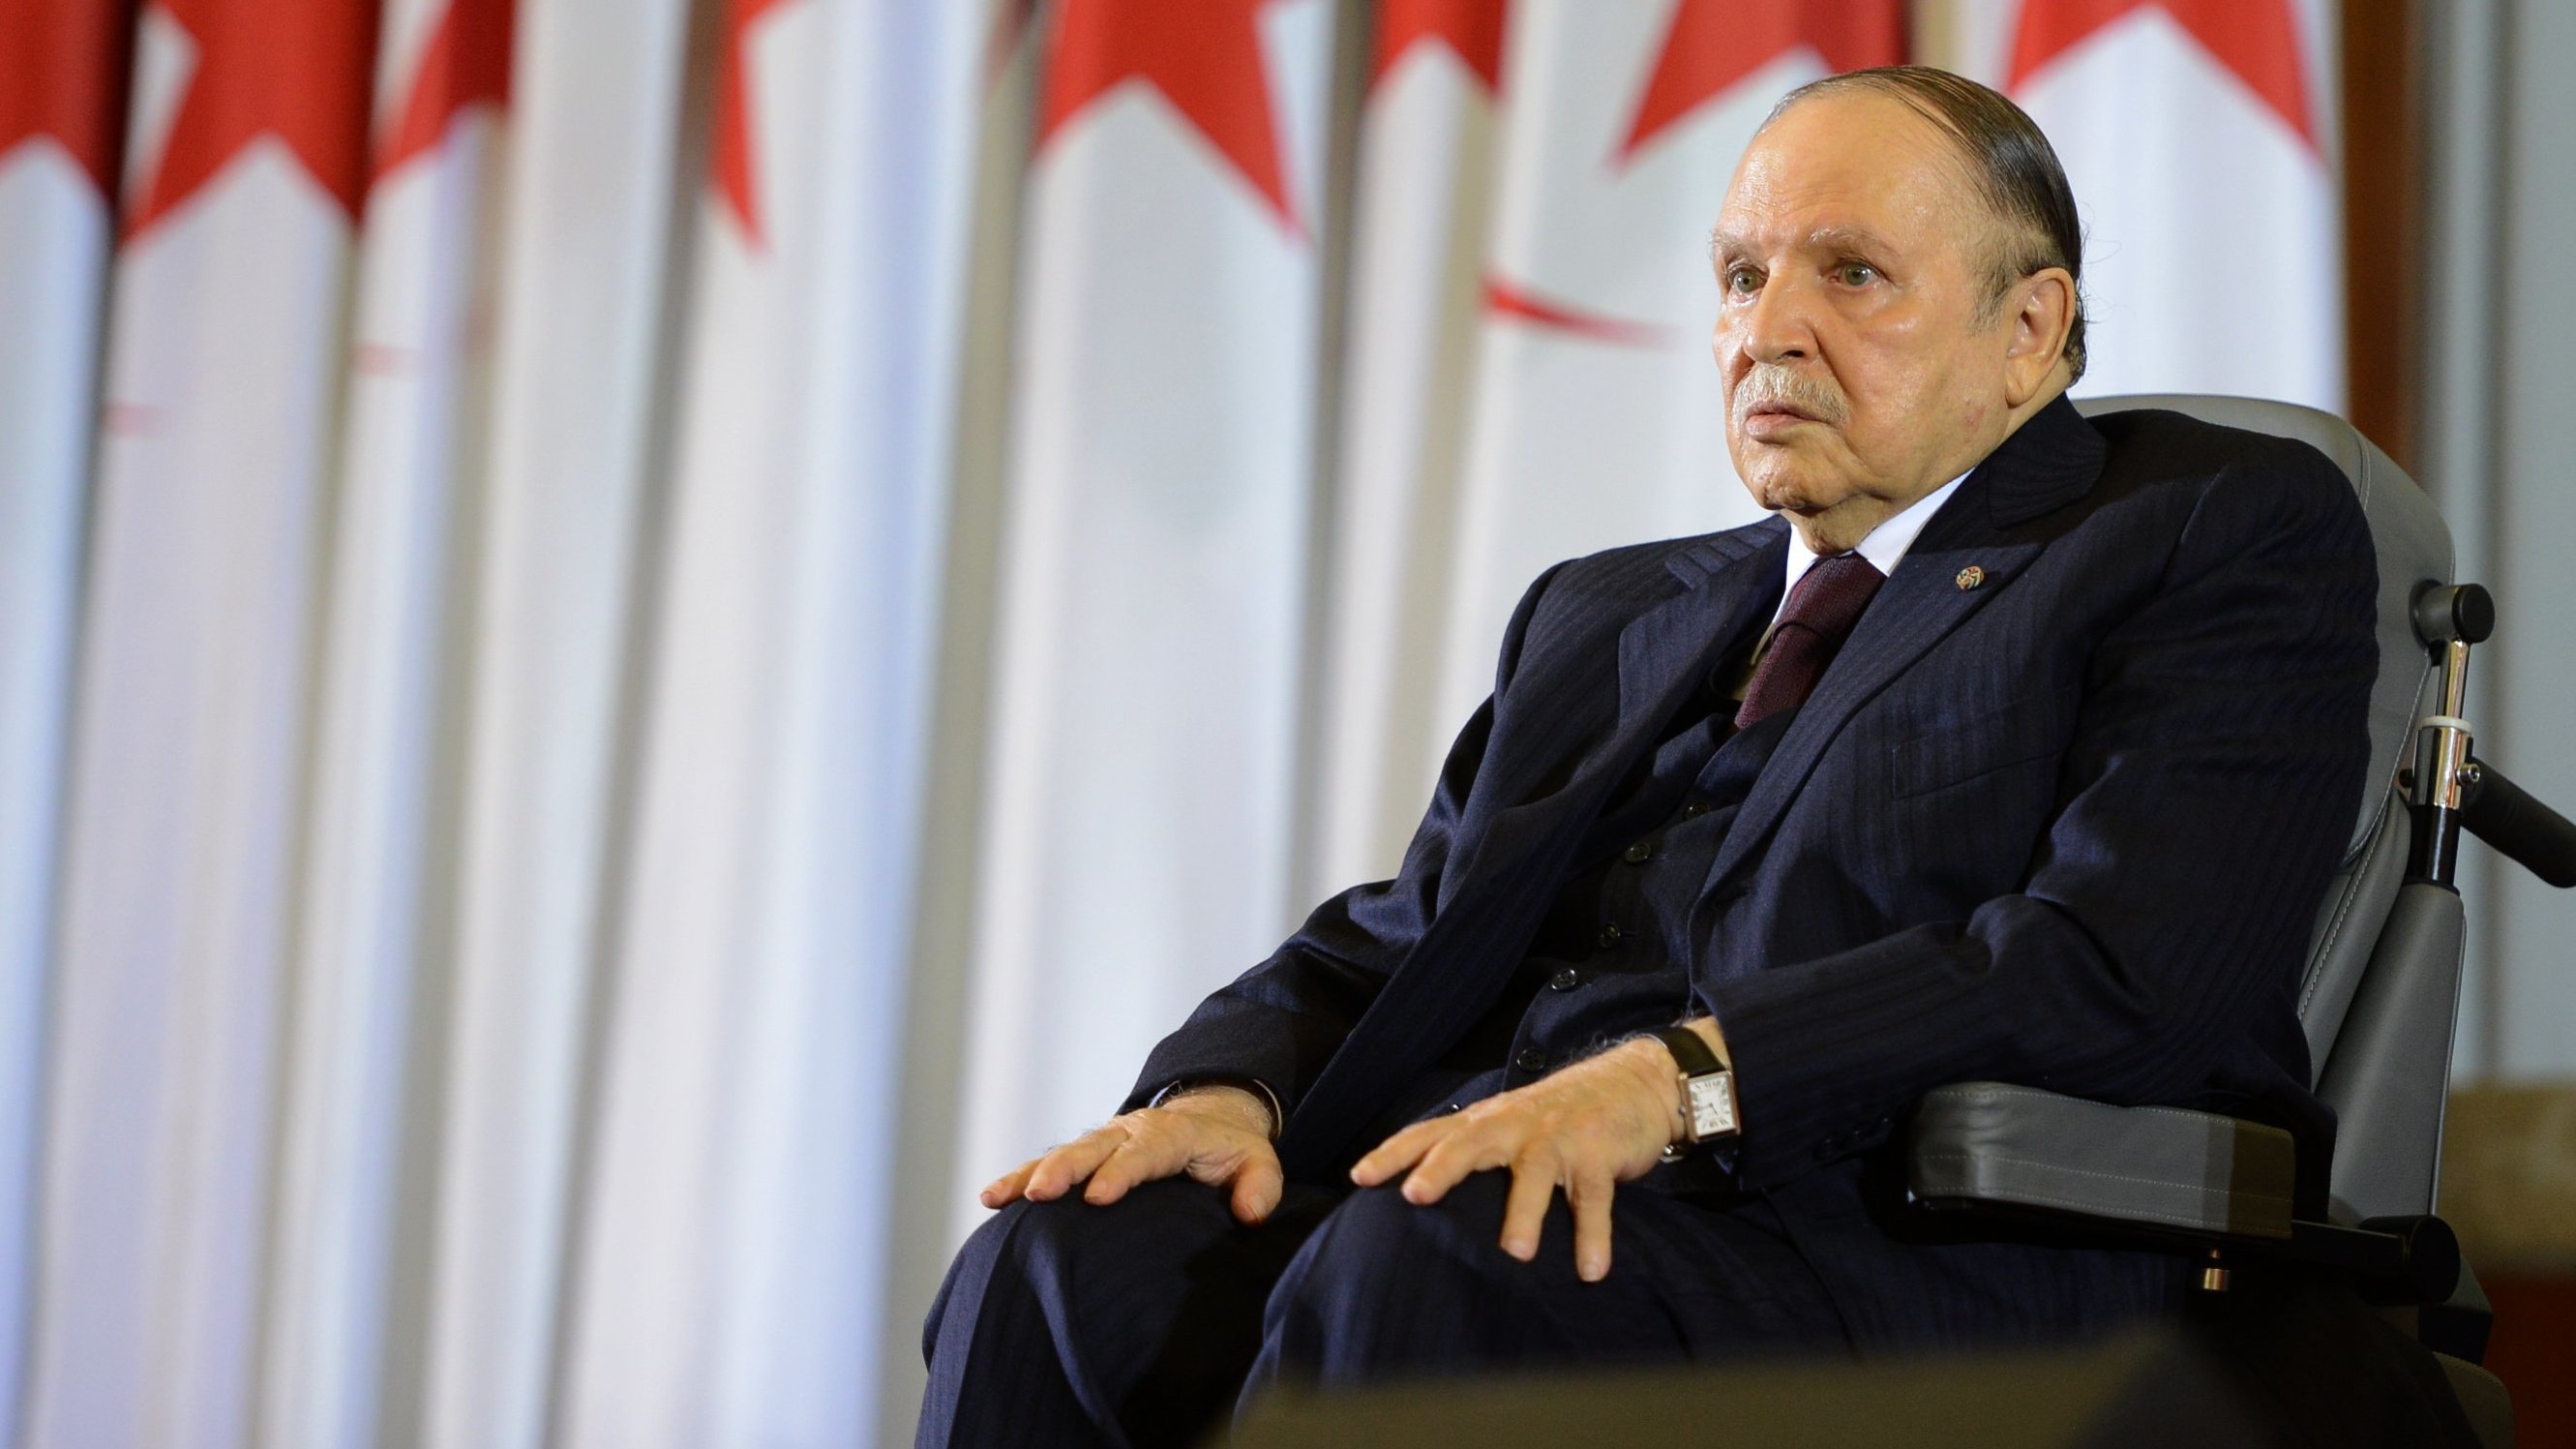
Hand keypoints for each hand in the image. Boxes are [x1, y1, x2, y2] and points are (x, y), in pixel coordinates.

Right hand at [979, 1085, 1283, 1224]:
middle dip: (1064, 1169)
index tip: (1097, 1197)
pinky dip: (1021, 1177)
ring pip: (1064, 1154)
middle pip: (1093, 1148)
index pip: (1144, 1153)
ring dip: (1032, 1173)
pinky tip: (992, 1198)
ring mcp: (1105, 1141)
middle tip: (1040, 1194)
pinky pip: (1050, 1163)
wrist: (1209, 1120)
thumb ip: (1260, 1186)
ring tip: (999, 1196)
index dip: (1120, 1173)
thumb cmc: (1231, 1150)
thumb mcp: (1259, 1163)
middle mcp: (1131, 1131)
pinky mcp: (1087, 1155)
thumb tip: (1249, 1214)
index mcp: (1173, 1133)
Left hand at [1349, 1037, 1683, 1281]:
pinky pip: (1595, 1199)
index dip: (1393, 1153)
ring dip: (1524, 1212)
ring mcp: (1558, 1138)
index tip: (1359, 1178)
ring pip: (1534, 1173)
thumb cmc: (1559, 1114)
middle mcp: (1516, 1124)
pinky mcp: (1599, 1155)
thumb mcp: (1509, 1123)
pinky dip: (1593, 1235)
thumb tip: (1418, 1191)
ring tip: (1516, 1253)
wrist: (1636, 1082)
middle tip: (1415, 1196)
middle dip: (1441, 1167)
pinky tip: (1591, 1271)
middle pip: (1471, 1141)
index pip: (1431, 1133)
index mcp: (1488, 1120)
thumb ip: (1471, 1149)